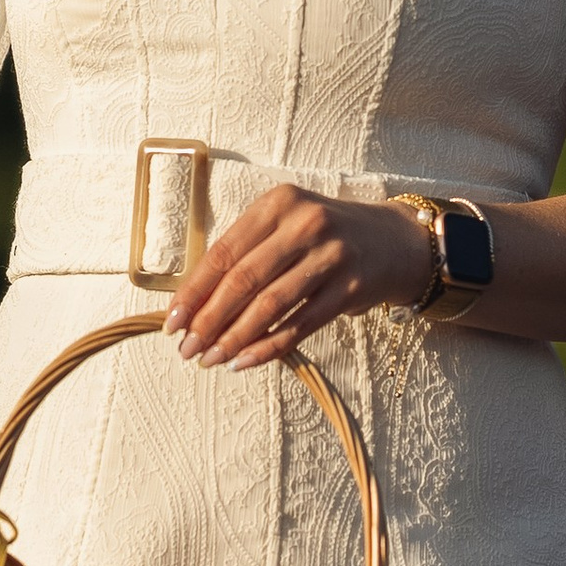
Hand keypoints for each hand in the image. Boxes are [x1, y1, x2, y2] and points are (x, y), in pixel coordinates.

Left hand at [162, 187, 430, 369]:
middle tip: (187, 348)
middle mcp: (305, 223)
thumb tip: (195, 303)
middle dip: (209, 320)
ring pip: (270, 305)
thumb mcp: (286, 225)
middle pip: (243, 279)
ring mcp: (331, 255)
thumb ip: (246, 252)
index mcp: (278, 203)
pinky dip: (269, 347)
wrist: (393, 241)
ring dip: (234, 338)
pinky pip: (301, 325)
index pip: (223, 252)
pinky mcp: (351, 287)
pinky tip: (245, 361)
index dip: (194, 291)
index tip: (173, 321)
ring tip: (212, 359)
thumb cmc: (324, 238)